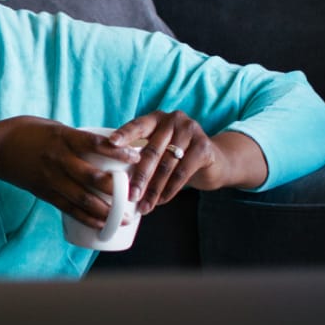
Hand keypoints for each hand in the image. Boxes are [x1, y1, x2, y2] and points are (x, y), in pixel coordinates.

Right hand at [0, 117, 143, 232]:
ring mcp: (51, 179)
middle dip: (117, 190)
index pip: (95, 145)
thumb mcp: (55, 126)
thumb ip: (77, 138)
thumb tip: (105, 147)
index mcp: (63, 138)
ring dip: (106, 211)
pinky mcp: (44, 193)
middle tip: (136, 196)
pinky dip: (87, 218)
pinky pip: (68, 209)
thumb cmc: (26, 132)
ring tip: (124, 219)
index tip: (137, 158)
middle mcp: (59, 160)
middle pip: (93, 178)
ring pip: (82, 199)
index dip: (118, 153)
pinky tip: (102, 225)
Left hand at [107, 112, 266, 211]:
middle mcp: (174, 120)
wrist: (213, 161)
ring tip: (144, 206)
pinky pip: (182, 173)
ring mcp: (191, 131)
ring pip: (166, 165)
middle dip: (140, 177)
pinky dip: (170, 190)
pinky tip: (161, 201)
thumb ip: (141, 154)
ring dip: (154, 189)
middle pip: (152, 151)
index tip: (111, 144)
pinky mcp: (203, 147)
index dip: (124, 134)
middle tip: (130, 196)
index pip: (138, 125)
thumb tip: (113, 178)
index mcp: (156, 118)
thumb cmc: (175, 156)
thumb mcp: (158, 149)